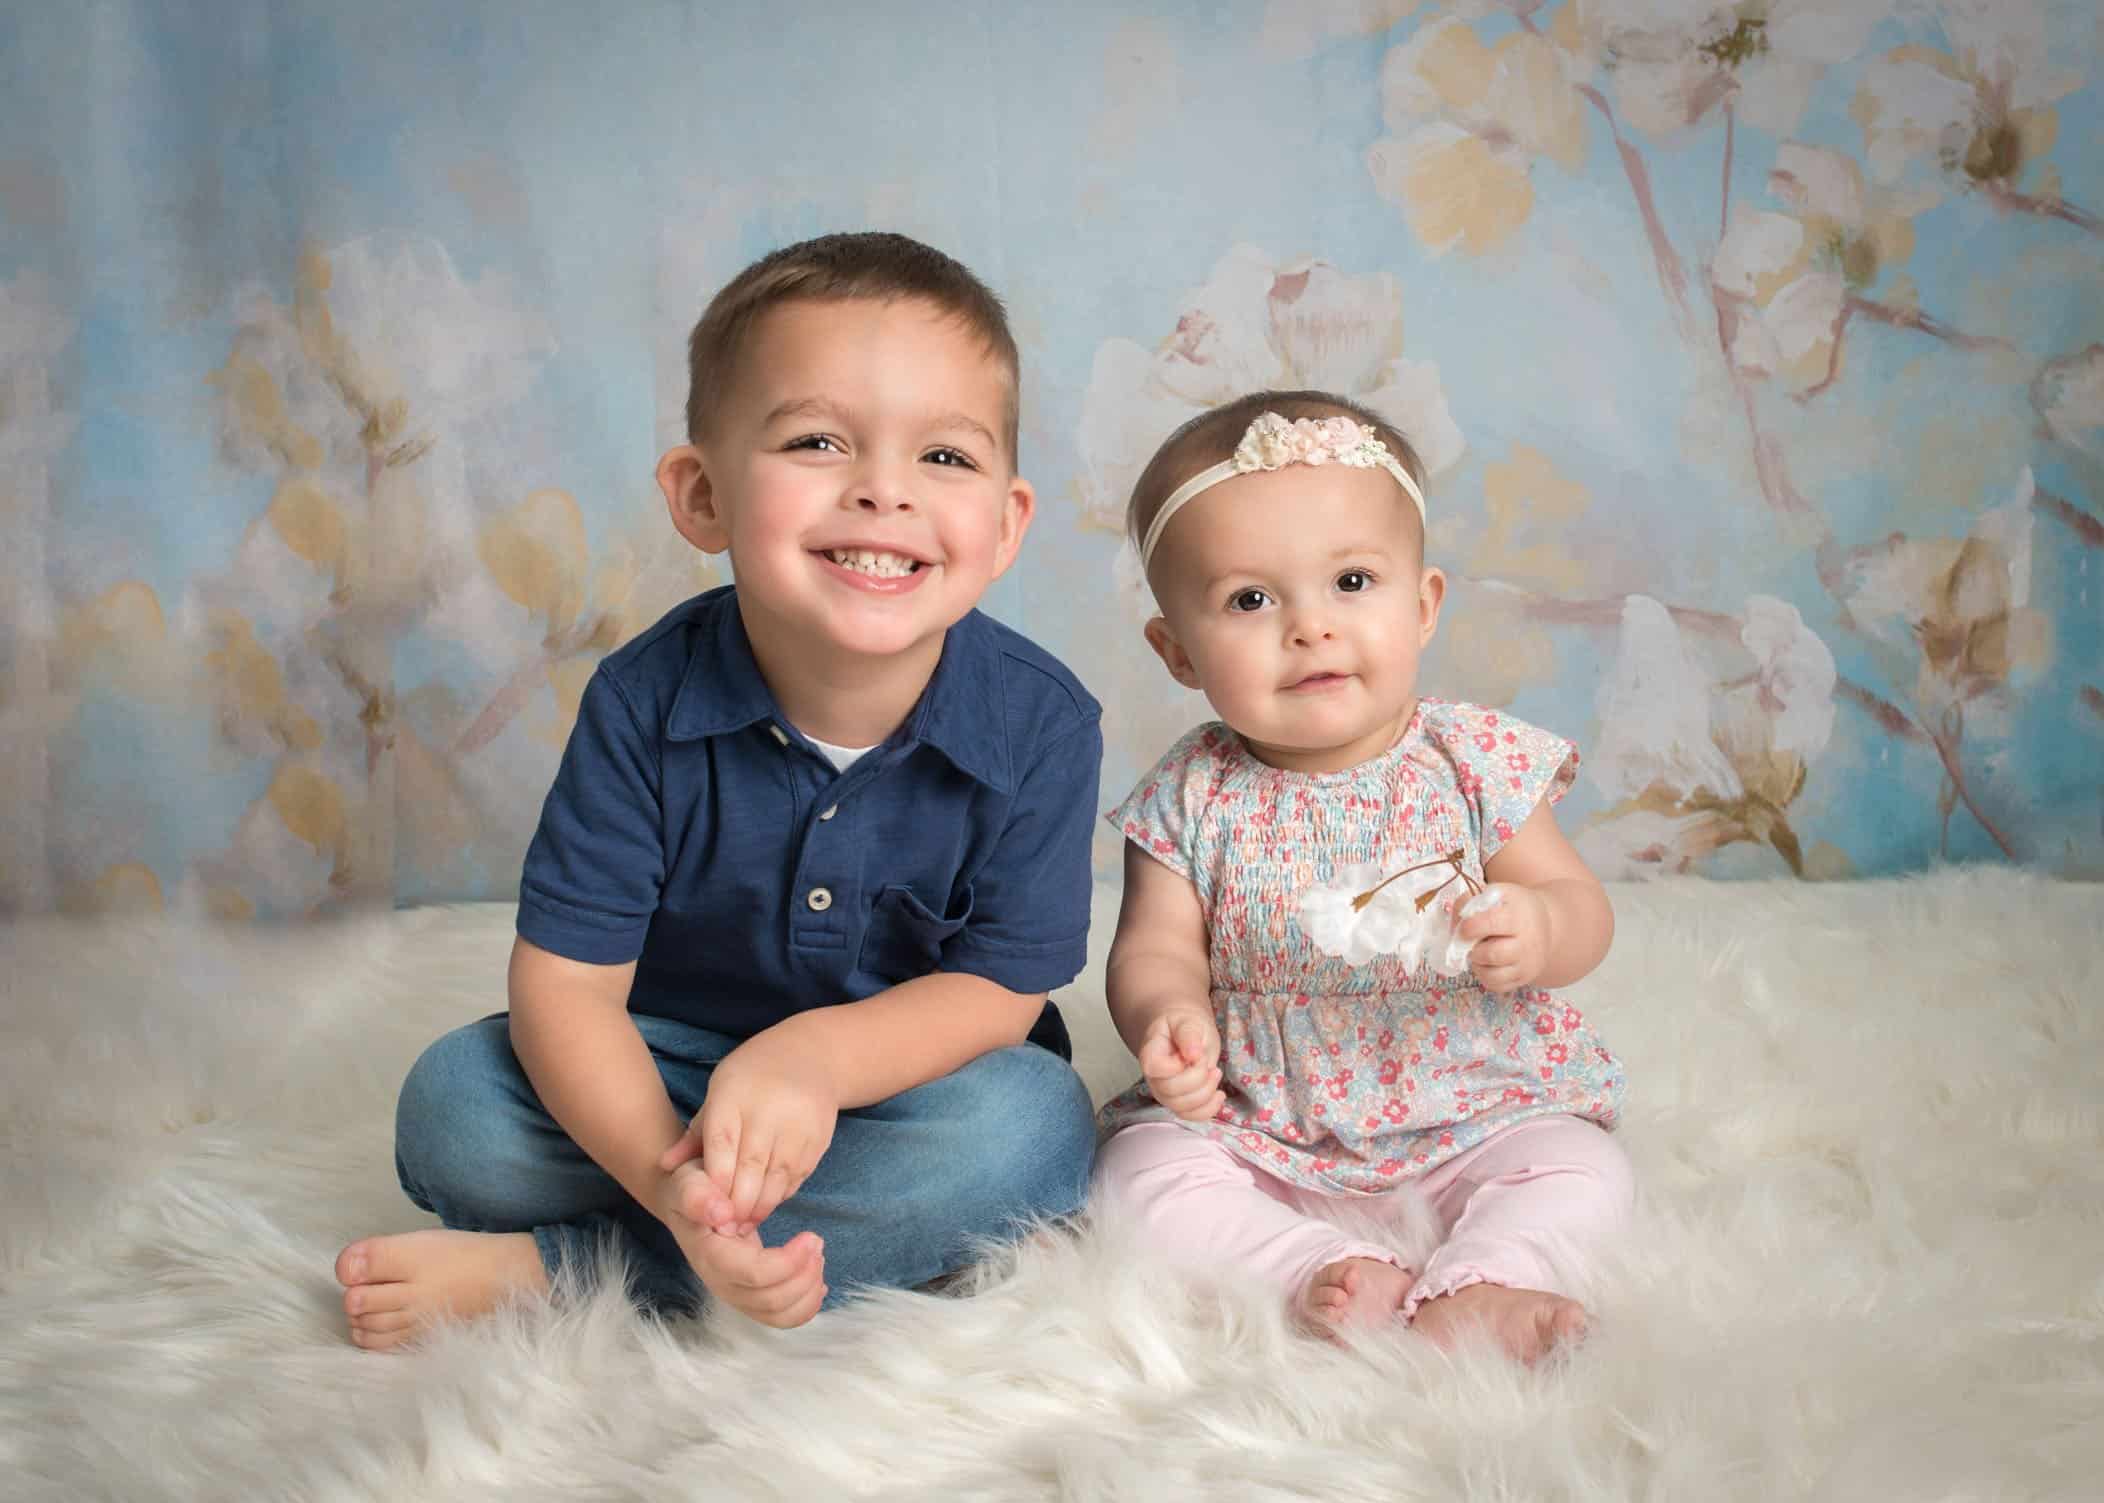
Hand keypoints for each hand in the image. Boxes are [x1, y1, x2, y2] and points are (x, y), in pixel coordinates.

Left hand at [658, 1034, 838, 1235]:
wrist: (810, 1057)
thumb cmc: (752, 1078)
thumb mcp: (718, 1093)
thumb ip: (695, 1134)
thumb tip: (664, 1165)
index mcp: (735, 1097)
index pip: (722, 1146)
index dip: (715, 1183)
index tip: (707, 1209)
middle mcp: (769, 1111)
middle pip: (751, 1168)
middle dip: (736, 1204)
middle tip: (724, 1230)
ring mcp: (798, 1126)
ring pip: (777, 1178)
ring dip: (759, 1207)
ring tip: (742, 1226)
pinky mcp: (818, 1140)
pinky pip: (796, 1177)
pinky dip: (779, 1196)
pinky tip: (765, 1206)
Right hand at [658, 1162, 827, 1326]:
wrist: (689, 1204)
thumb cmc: (694, 1191)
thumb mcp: (688, 1184)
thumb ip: (697, 1195)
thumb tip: (722, 1214)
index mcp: (708, 1255)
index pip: (752, 1274)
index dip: (788, 1262)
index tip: (810, 1235)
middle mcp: (719, 1283)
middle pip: (769, 1300)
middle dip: (804, 1275)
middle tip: (817, 1242)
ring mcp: (733, 1293)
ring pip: (777, 1314)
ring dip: (807, 1291)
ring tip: (818, 1257)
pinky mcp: (747, 1297)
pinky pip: (779, 1318)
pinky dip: (804, 1307)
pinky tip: (817, 1283)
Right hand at [1136, 1006, 1224, 1121]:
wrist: (1183, 1033)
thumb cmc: (1183, 1026)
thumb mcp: (1187, 1021)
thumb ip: (1188, 1034)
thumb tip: (1194, 1054)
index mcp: (1150, 1053)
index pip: (1154, 1068)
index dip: (1176, 1066)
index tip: (1193, 1054)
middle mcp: (1154, 1077)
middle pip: (1170, 1091)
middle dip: (1198, 1079)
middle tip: (1208, 1062)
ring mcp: (1164, 1093)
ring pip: (1181, 1108)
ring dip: (1206, 1093)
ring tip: (1215, 1073)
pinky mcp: (1179, 1103)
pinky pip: (1191, 1116)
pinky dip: (1209, 1109)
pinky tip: (1219, 1095)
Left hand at [1457, 883, 1551, 991]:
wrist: (1545, 924)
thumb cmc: (1514, 907)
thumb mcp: (1498, 894)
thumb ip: (1472, 900)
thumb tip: (1456, 919)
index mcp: (1518, 917)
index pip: (1492, 923)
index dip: (1471, 926)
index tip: (1463, 927)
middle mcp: (1526, 944)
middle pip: (1492, 954)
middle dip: (1474, 949)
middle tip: (1470, 942)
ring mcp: (1526, 964)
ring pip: (1493, 975)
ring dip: (1477, 965)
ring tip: (1478, 952)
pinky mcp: (1523, 979)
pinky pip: (1496, 986)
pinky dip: (1484, 976)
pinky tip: (1486, 963)